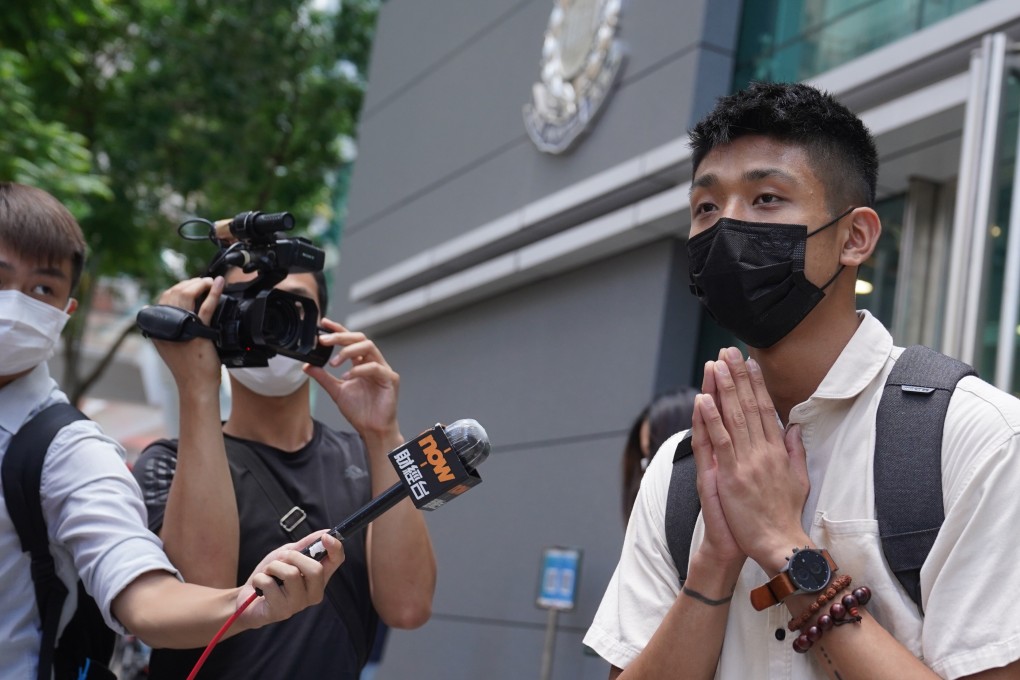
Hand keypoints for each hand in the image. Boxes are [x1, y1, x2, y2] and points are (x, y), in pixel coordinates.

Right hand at [152, 276, 223, 393]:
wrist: (197, 386)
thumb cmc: (190, 367)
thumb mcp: (175, 344)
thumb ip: (175, 327)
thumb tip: (184, 308)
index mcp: (159, 328)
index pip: (165, 297)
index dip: (180, 287)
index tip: (193, 285)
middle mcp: (167, 326)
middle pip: (175, 292)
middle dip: (190, 283)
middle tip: (202, 282)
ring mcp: (182, 328)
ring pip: (187, 295)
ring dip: (199, 284)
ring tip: (209, 282)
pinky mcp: (199, 333)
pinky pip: (206, 308)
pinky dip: (212, 292)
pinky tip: (217, 284)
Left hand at [239, 531, 343, 626]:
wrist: (246, 599)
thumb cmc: (270, 577)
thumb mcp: (286, 556)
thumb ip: (305, 546)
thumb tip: (326, 532)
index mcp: (318, 578)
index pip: (336, 561)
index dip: (335, 547)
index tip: (325, 537)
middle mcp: (313, 593)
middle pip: (315, 569)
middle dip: (293, 557)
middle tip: (281, 560)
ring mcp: (298, 604)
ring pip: (291, 574)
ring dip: (273, 567)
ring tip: (268, 574)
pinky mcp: (280, 611)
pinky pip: (270, 583)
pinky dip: (260, 578)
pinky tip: (259, 587)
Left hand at [304, 318, 399, 440]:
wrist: (372, 429)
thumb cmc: (360, 411)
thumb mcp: (336, 391)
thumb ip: (323, 377)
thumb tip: (308, 366)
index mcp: (362, 362)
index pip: (350, 340)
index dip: (338, 330)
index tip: (324, 324)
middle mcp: (373, 362)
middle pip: (359, 338)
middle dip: (341, 337)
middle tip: (324, 340)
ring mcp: (383, 369)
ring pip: (369, 347)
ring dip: (348, 351)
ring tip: (334, 362)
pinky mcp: (390, 379)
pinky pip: (375, 367)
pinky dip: (359, 370)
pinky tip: (347, 377)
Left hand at [698, 347, 809, 572]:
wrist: (778, 543)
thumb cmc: (784, 515)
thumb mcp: (798, 479)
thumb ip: (795, 451)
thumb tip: (794, 427)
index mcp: (778, 451)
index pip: (765, 409)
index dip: (756, 384)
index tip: (749, 363)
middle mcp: (764, 451)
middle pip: (749, 406)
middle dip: (738, 377)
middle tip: (729, 351)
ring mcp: (748, 461)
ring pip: (734, 417)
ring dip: (724, 389)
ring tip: (715, 365)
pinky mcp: (732, 475)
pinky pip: (720, 441)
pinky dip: (711, 419)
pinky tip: (704, 399)